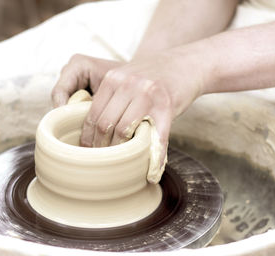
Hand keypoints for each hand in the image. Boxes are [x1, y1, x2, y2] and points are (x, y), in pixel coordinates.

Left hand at [52, 47, 209, 168]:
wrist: (186, 63)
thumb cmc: (153, 77)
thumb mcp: (126, 78)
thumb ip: (110, 97)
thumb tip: (92, 129)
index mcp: (112, 79)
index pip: (93, 114)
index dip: (88, 137)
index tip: (87, 150)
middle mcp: (127, 84)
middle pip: (105, 124)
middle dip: (100, 147)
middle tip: (101, 161)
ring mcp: (148, 95)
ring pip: (123, 131)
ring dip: (120, 153)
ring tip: (120, 164)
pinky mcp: (167, 106)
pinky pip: (156, 138)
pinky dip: (154, 158)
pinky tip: (151, 173)